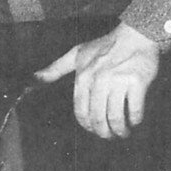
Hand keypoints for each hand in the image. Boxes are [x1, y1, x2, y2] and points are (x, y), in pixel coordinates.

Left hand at [35, 22, 159, 138]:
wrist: (136, 34)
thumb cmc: (105, 45)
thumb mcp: (76, 54)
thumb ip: (55, 68)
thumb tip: (33, 79)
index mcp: (83, 77)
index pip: (81, 112)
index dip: (88, 126)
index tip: (94, 130)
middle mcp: (99, 80)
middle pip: (98, 118)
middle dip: (104, 133)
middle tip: (109, 136)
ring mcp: (119, 81)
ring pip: (115, 117)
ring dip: (120, 130)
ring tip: (123, 133)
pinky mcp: (137, 82)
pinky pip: (134, 109)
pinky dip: (135, 120)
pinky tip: (134, 122)